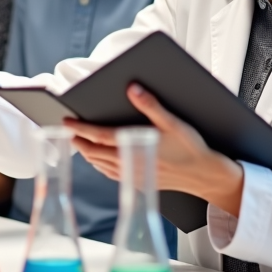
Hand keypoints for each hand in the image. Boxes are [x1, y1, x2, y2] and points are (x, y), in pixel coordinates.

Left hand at [67, 83, 243, 214]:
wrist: (204, 175)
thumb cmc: (191, 148)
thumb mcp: (173, 122)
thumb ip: (151, 105)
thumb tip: (133, 88)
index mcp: (136, 147)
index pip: (99, 137)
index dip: (80, 128)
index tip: (66, 121)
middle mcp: (130, 164)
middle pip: (94, 152)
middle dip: (79, 140)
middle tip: (67, 129)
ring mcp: (133, 176)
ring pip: (100, 165)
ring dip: (87, 153)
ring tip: (79, 141)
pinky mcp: (137, 183)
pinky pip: (111, 174)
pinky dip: (100, 164)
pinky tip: (99, 159)